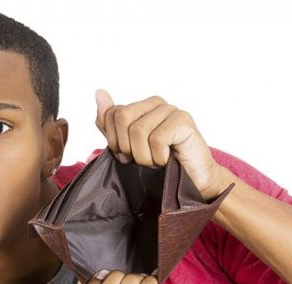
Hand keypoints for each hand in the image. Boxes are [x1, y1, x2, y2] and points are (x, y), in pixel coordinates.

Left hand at [95, 89, 229, 199]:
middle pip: (122, 118)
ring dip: (145, 157)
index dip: (115, 141)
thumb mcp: (127, 147)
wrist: (192, 182)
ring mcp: (171, 109)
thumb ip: (110, 123)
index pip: (111, 114)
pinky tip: (169, 160)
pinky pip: (157, 139)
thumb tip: (99, 92)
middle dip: (128, 148)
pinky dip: (160, 157)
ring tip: (158, 161)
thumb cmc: (160, 164)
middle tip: (143, 159)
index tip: (129, 155)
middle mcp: (155, 102)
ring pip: (138, 131)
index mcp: (141, 106)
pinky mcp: (183, 120)